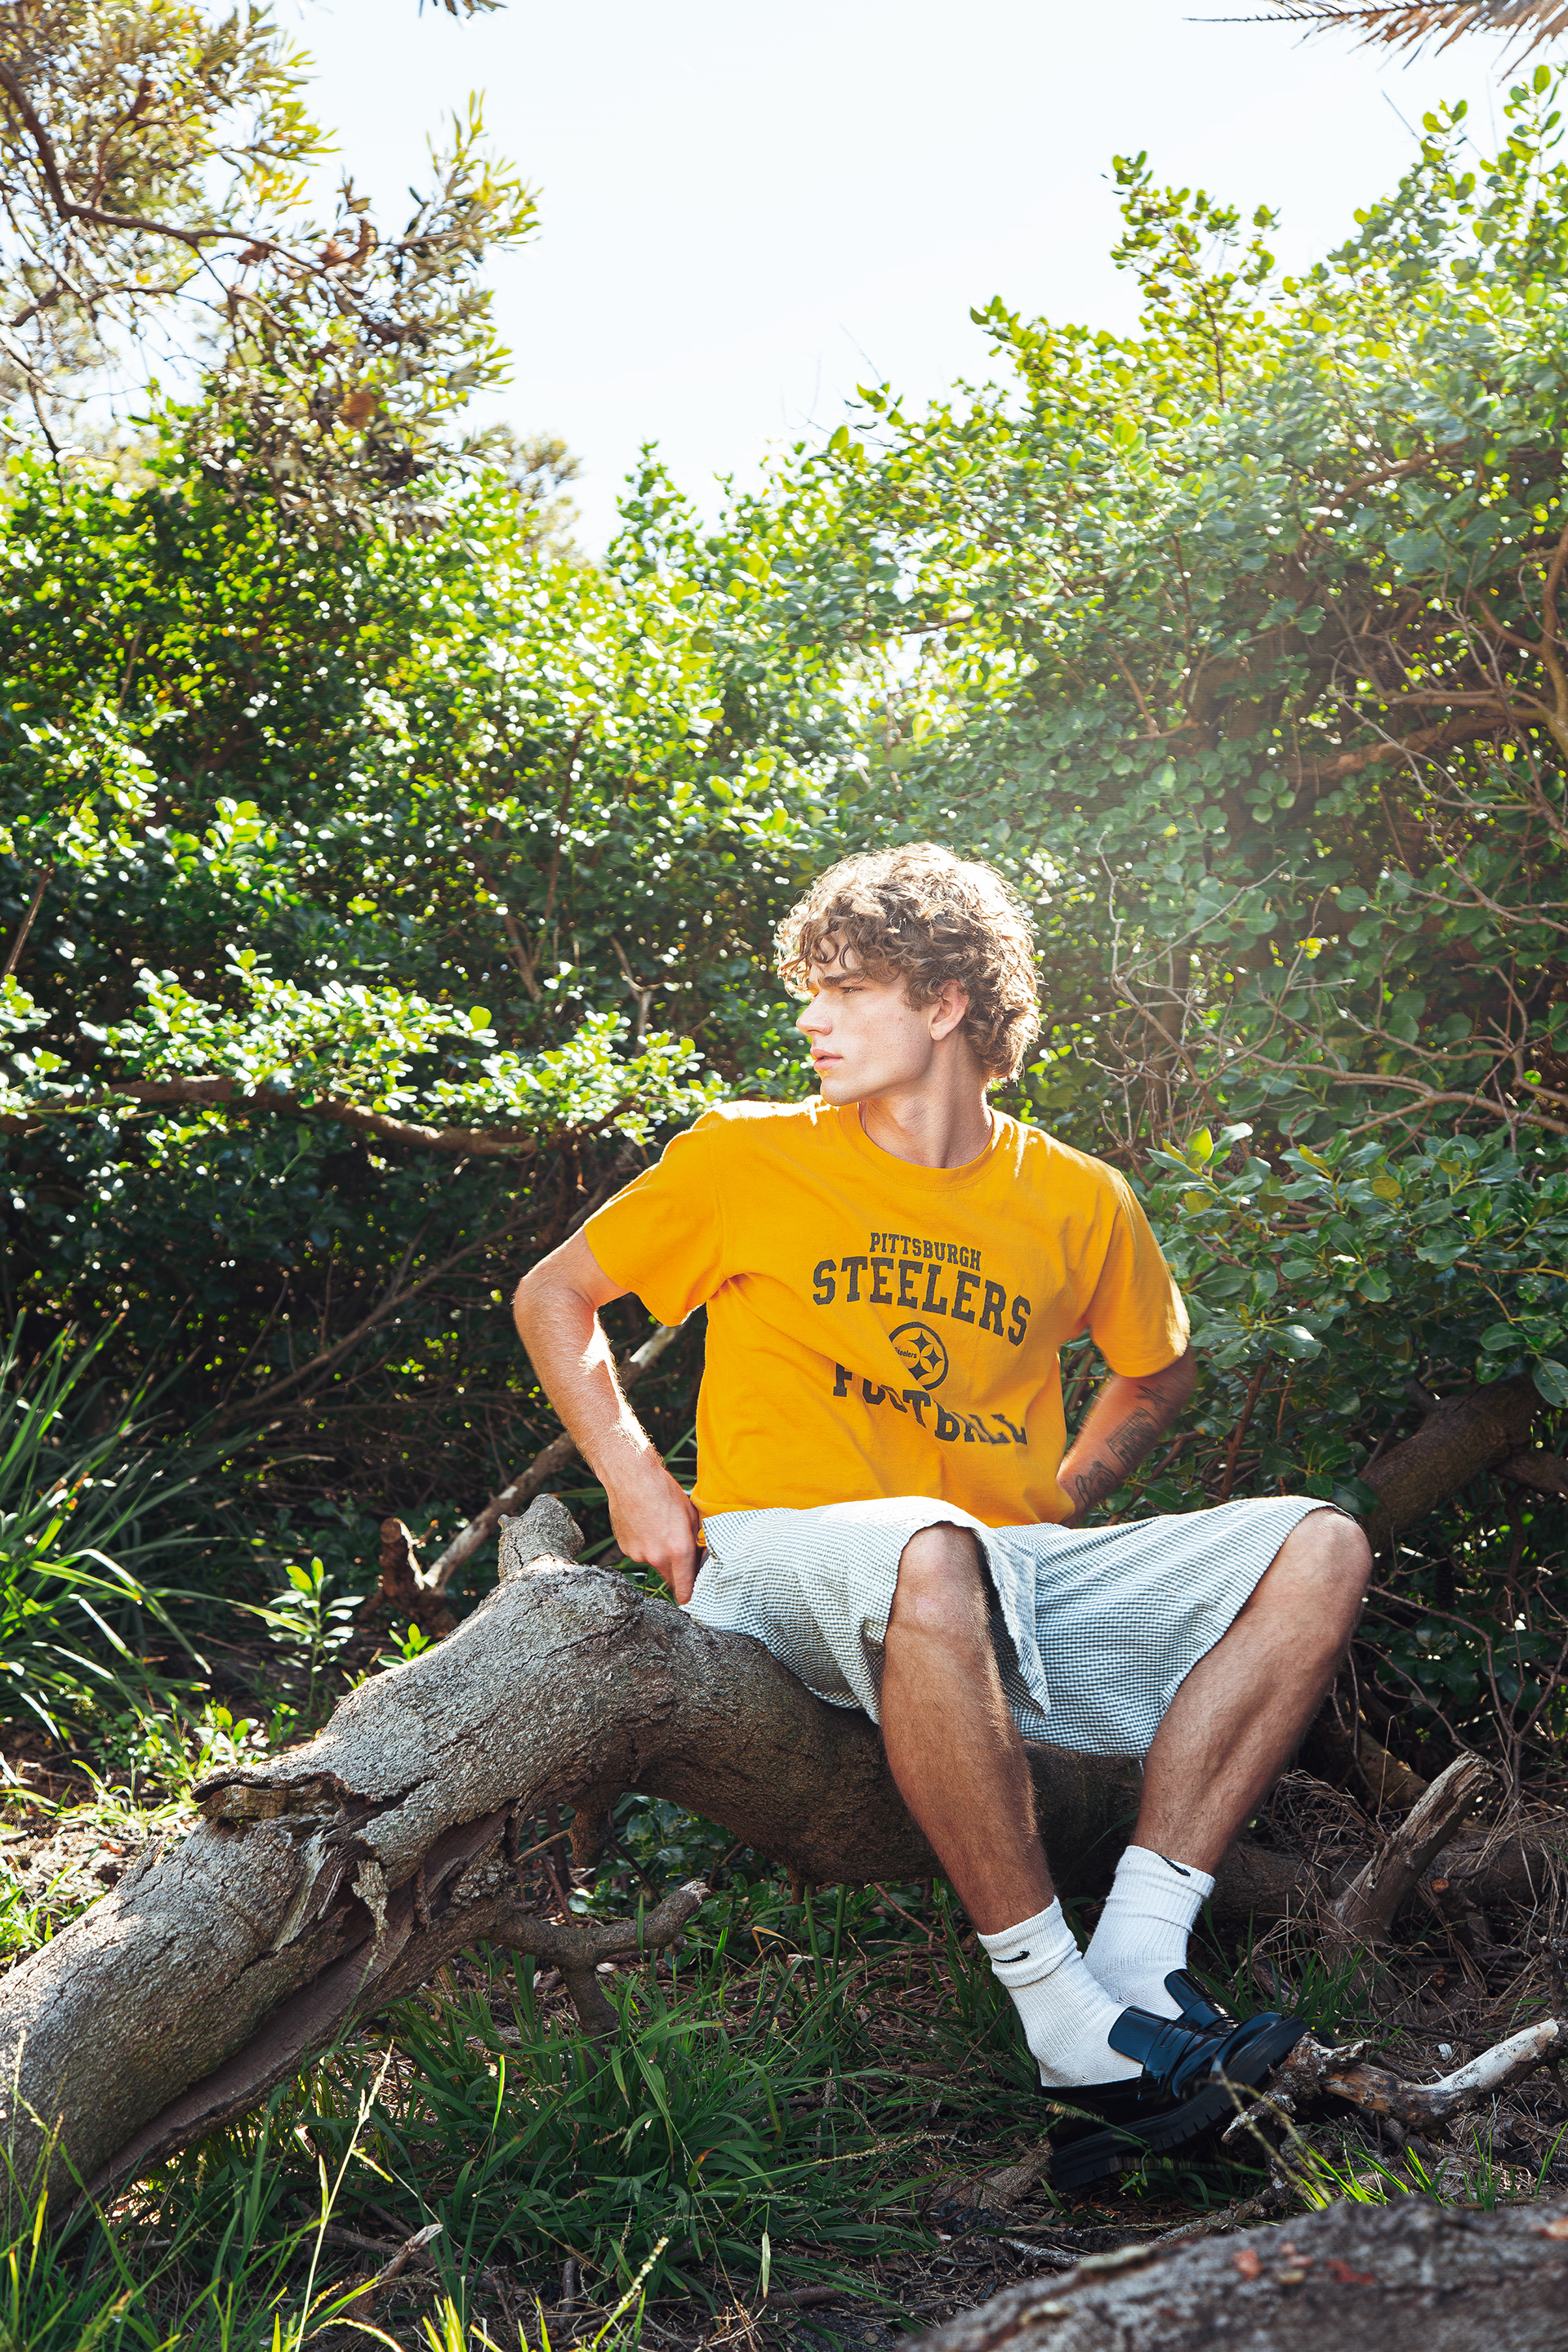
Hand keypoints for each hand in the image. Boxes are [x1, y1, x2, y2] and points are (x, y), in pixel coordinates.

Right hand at [606, 1455, 702, 1603]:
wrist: (631, 1478)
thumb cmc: (664, 1491)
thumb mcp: (691, 1514)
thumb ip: (697, 1540)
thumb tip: (701, 1556)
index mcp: (678, 1550)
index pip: (685, 1586)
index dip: (689, 1595)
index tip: (689, 1600)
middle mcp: (657, 1557)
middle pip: (670, 1577)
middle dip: (677, 1572)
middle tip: (679, 1553)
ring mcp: (638, 1554)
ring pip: (654, 1563)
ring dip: (659, 1554)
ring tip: (659, 1528)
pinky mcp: (625, 1548)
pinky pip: (639, 1553)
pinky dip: (644, 1545)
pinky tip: (646, 1525)